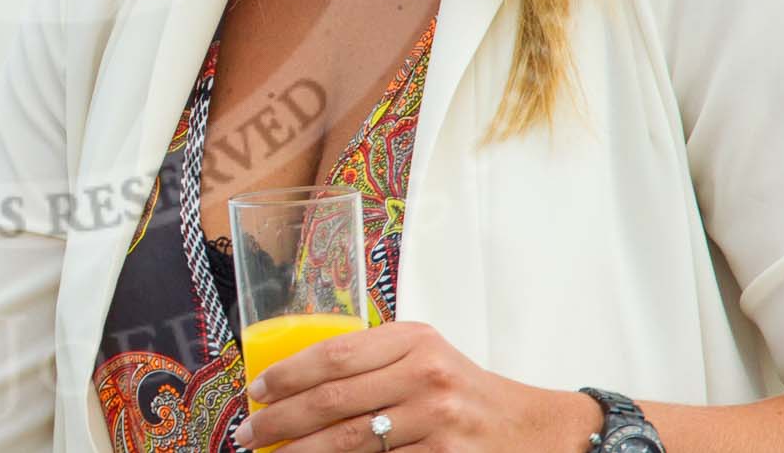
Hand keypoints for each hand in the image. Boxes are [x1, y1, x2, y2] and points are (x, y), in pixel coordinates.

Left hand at [232, 321, 598, 450]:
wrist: (535, 430)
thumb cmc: (466, 392)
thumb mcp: (425, 357)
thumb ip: (372, 360)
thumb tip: (295, 379)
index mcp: (414, 340)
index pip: (335, 355)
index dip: (288, 374)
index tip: (257, 391)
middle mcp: (426, 375)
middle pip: (334, 400)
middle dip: (281, 420)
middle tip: (248, 434)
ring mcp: (437, 421)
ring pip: (350, 442)